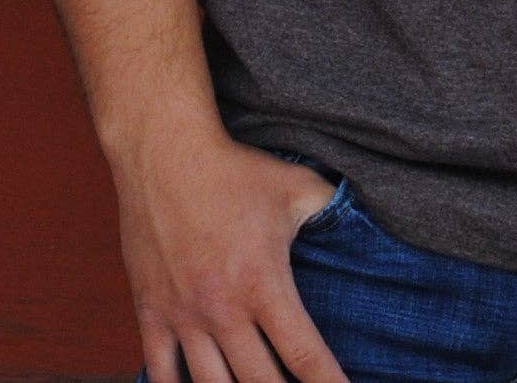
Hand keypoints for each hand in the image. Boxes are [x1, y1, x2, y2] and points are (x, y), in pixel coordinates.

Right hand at [112, 125, 349, 382]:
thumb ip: (331, 211)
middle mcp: (223, 309)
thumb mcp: (297, 186)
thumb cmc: (236, 170)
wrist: (165, 154)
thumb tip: (366, 223)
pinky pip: (159, 372)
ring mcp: (183, 315)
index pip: (304, 356)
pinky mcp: (150, 312)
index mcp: (263, 283)